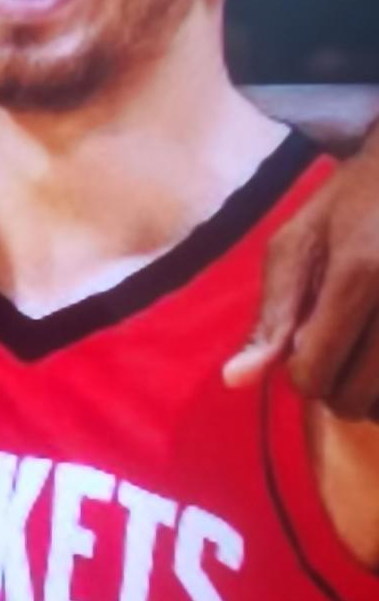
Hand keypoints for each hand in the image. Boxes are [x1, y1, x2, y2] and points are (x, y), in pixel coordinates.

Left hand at [224, 144, 378, 418]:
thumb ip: (272, 315)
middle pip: (354, 396)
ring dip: (367, 391)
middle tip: (336, 348)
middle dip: (333, 385)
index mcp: (361, 274)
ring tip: (362, 350)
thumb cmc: (351, 204)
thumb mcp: (296, 244)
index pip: (315, 372)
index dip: (298, 371)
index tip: (303, 343)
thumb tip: (235, 380)